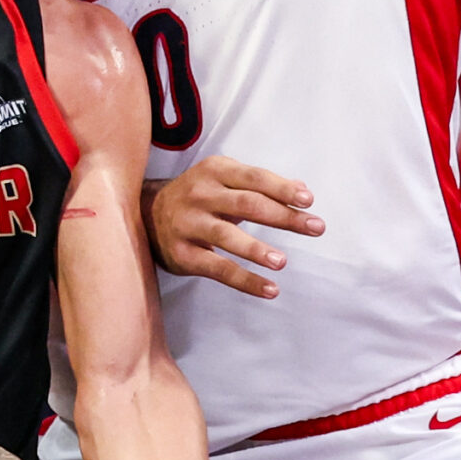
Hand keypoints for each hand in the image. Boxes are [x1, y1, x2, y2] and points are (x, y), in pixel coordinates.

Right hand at [144, 158, 322, 299]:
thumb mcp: (225, 180)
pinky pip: (217, 269)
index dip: (282, 189)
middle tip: (315, 227)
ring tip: (281, 261)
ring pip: (227, 236)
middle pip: (247, 204)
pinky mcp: (182, 255)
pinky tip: (270, 289)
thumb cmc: (198, 196)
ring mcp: (189, 225)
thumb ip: (261, 185)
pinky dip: (245, 280)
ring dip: (256, 249)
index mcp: (215, 171)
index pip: (254, 178)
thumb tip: (301, 189)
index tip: (308, 200)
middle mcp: (200, 195)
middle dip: (283, 216)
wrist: (145, 214)